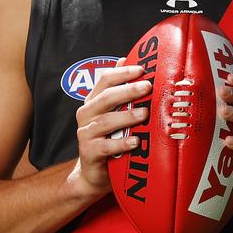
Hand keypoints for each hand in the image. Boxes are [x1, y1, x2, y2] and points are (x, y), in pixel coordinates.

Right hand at [73, 64, 151, 195]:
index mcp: (93, 101)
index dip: (122, 73)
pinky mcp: (89, 152)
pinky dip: (121, 143)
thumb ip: (119, 90)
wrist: (93, 172)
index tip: (141, 70)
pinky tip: (135, 141)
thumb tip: (126, 60)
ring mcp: (85, 134)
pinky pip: (106, 146)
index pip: (105, 80)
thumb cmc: (108, 138)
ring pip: (106, 121)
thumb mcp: (113, 113)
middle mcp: (86, 114)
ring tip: (144, 114)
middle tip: (147, 87)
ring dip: (127, 116)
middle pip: (106, 98)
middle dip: (127, 91)